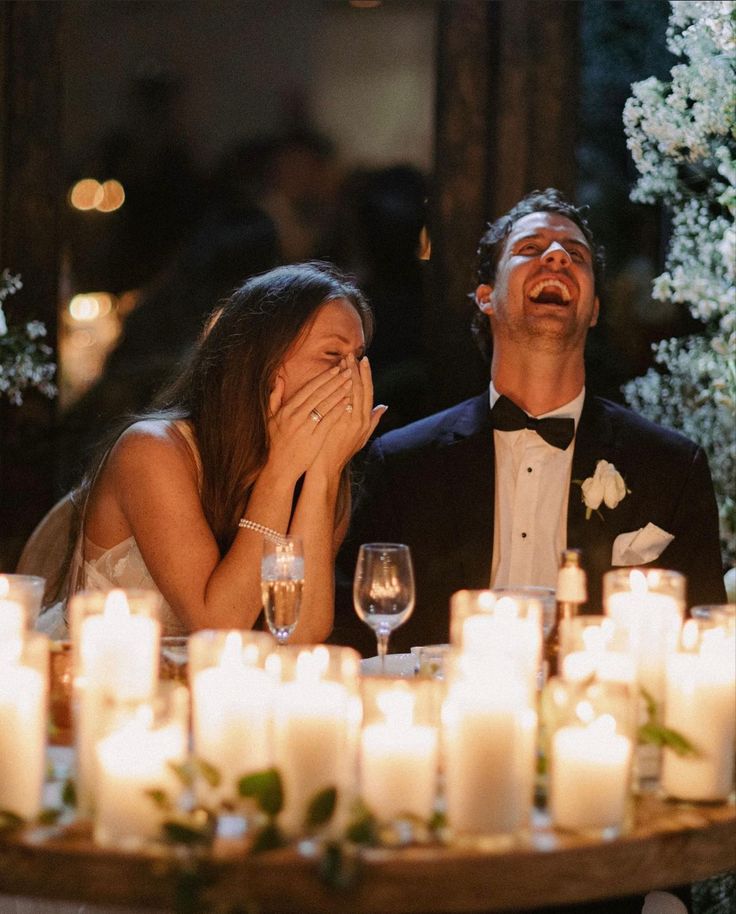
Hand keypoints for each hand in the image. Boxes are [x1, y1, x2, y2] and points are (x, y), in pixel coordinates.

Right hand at [265, 364, 353, 481]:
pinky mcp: (314, 439)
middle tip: (349, 370)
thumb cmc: (276, 442)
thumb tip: (278, 378)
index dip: (324, 377)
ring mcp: (305, 427)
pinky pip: (328, 421)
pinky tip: (348, 402)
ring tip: (351, 382)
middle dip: (335, 380)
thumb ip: (274, 397)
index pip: (309, 388)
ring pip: (325, 405)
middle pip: (319, 394)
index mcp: (287, 409)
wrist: (279, 467)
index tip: (336, 368)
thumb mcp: (270, 418)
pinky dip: (338, 410)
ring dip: (339, 392)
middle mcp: (296, 416)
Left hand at [311, 354, 386, 475]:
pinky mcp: (336, 423)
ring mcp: (348, 421)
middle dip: (357, 370)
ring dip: (347, 374)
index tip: (364, 360)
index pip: (368, 392)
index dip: (367, 375)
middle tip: (352, 353)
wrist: (325, 467)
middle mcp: (359, 420)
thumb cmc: (339, 452)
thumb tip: (384, 407)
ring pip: (351, 392)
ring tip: (344, 359)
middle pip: (361, 389)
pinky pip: (339, 401)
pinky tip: (334, 375)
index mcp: (365, 421)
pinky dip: (338, 387)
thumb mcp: (360, 437)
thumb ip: (372, 421)